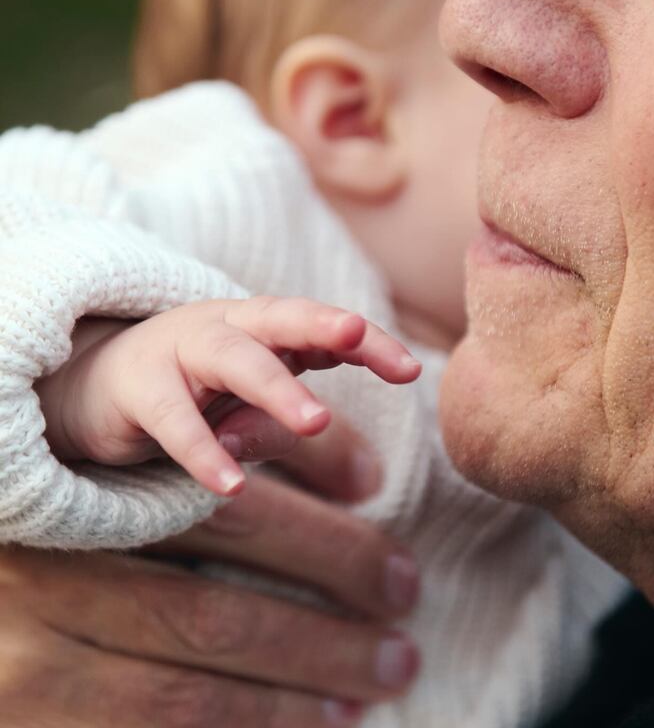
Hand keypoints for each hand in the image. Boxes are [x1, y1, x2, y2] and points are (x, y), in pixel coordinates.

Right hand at [0, 438, 420, 726]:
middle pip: (213, 614)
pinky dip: (248, 727)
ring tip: (380, 681)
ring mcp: (32, 662)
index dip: (323, 546)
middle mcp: (54, 578)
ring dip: (298, 692)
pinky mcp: (34, 717)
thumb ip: (244, 466)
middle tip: (402, 638)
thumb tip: (363, 476)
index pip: (228, 517)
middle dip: (323, 635)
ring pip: (189, 690)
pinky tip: (314, 721)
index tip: (398, 570)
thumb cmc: (88, 525)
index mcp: (93, 497)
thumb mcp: (151, 478)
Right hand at [37, 297, 419, 496]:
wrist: (91, 389)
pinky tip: (230, 485)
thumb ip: (286, 427)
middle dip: (322, 325)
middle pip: (281, 318)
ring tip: (316, 422)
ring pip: (234, 360)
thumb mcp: (244, 409)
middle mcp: (226, 329)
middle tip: (360, 338)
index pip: (319, 326)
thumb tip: (351, 469)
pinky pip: (174, 419)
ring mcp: (180, 351)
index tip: (410, 369)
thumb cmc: (187, 395)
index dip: (365, 340)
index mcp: (260, 329)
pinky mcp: (139, 388)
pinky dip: (202, 450)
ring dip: (275, 387)